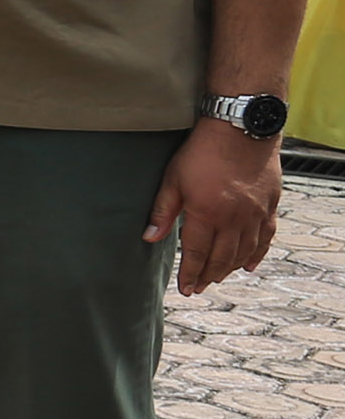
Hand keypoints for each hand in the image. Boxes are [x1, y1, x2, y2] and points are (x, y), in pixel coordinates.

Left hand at [150, 122, 283, 297]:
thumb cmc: (202, 152)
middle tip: (199, 288)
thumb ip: (162, 212)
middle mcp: (235, 219)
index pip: (197, 253)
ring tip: (217, 278)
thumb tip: (149, 239)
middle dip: (209, 276)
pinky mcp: (270, 206)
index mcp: (207, 214)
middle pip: (222, 257)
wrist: (241, 129)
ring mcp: (255, 214)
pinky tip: (248, 265)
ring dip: (230, 268)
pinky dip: (257, 254)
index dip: (190, 273)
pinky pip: (266, 238)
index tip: (185, 289)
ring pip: (244, 252)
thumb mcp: (173, 179)